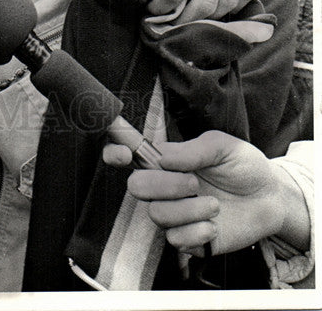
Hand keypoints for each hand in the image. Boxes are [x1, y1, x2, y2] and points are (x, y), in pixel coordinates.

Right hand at [103, 131, 309, 255]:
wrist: (271, 199)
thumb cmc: (245, 166)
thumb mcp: (223, 146)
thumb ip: (193, 149)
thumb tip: (163, 158)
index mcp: (167, 161)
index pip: (127, 154)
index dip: (115, 152)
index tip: (123, 154)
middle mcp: (165, 187)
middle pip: (137, 187)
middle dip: (164, 185)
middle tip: (194, 183)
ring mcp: (176, 214)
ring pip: (157, 215)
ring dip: (188, 210)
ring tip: (214, 205)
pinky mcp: (189, 239)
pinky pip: (175, 240)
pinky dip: (196, 232)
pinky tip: (214, 225)